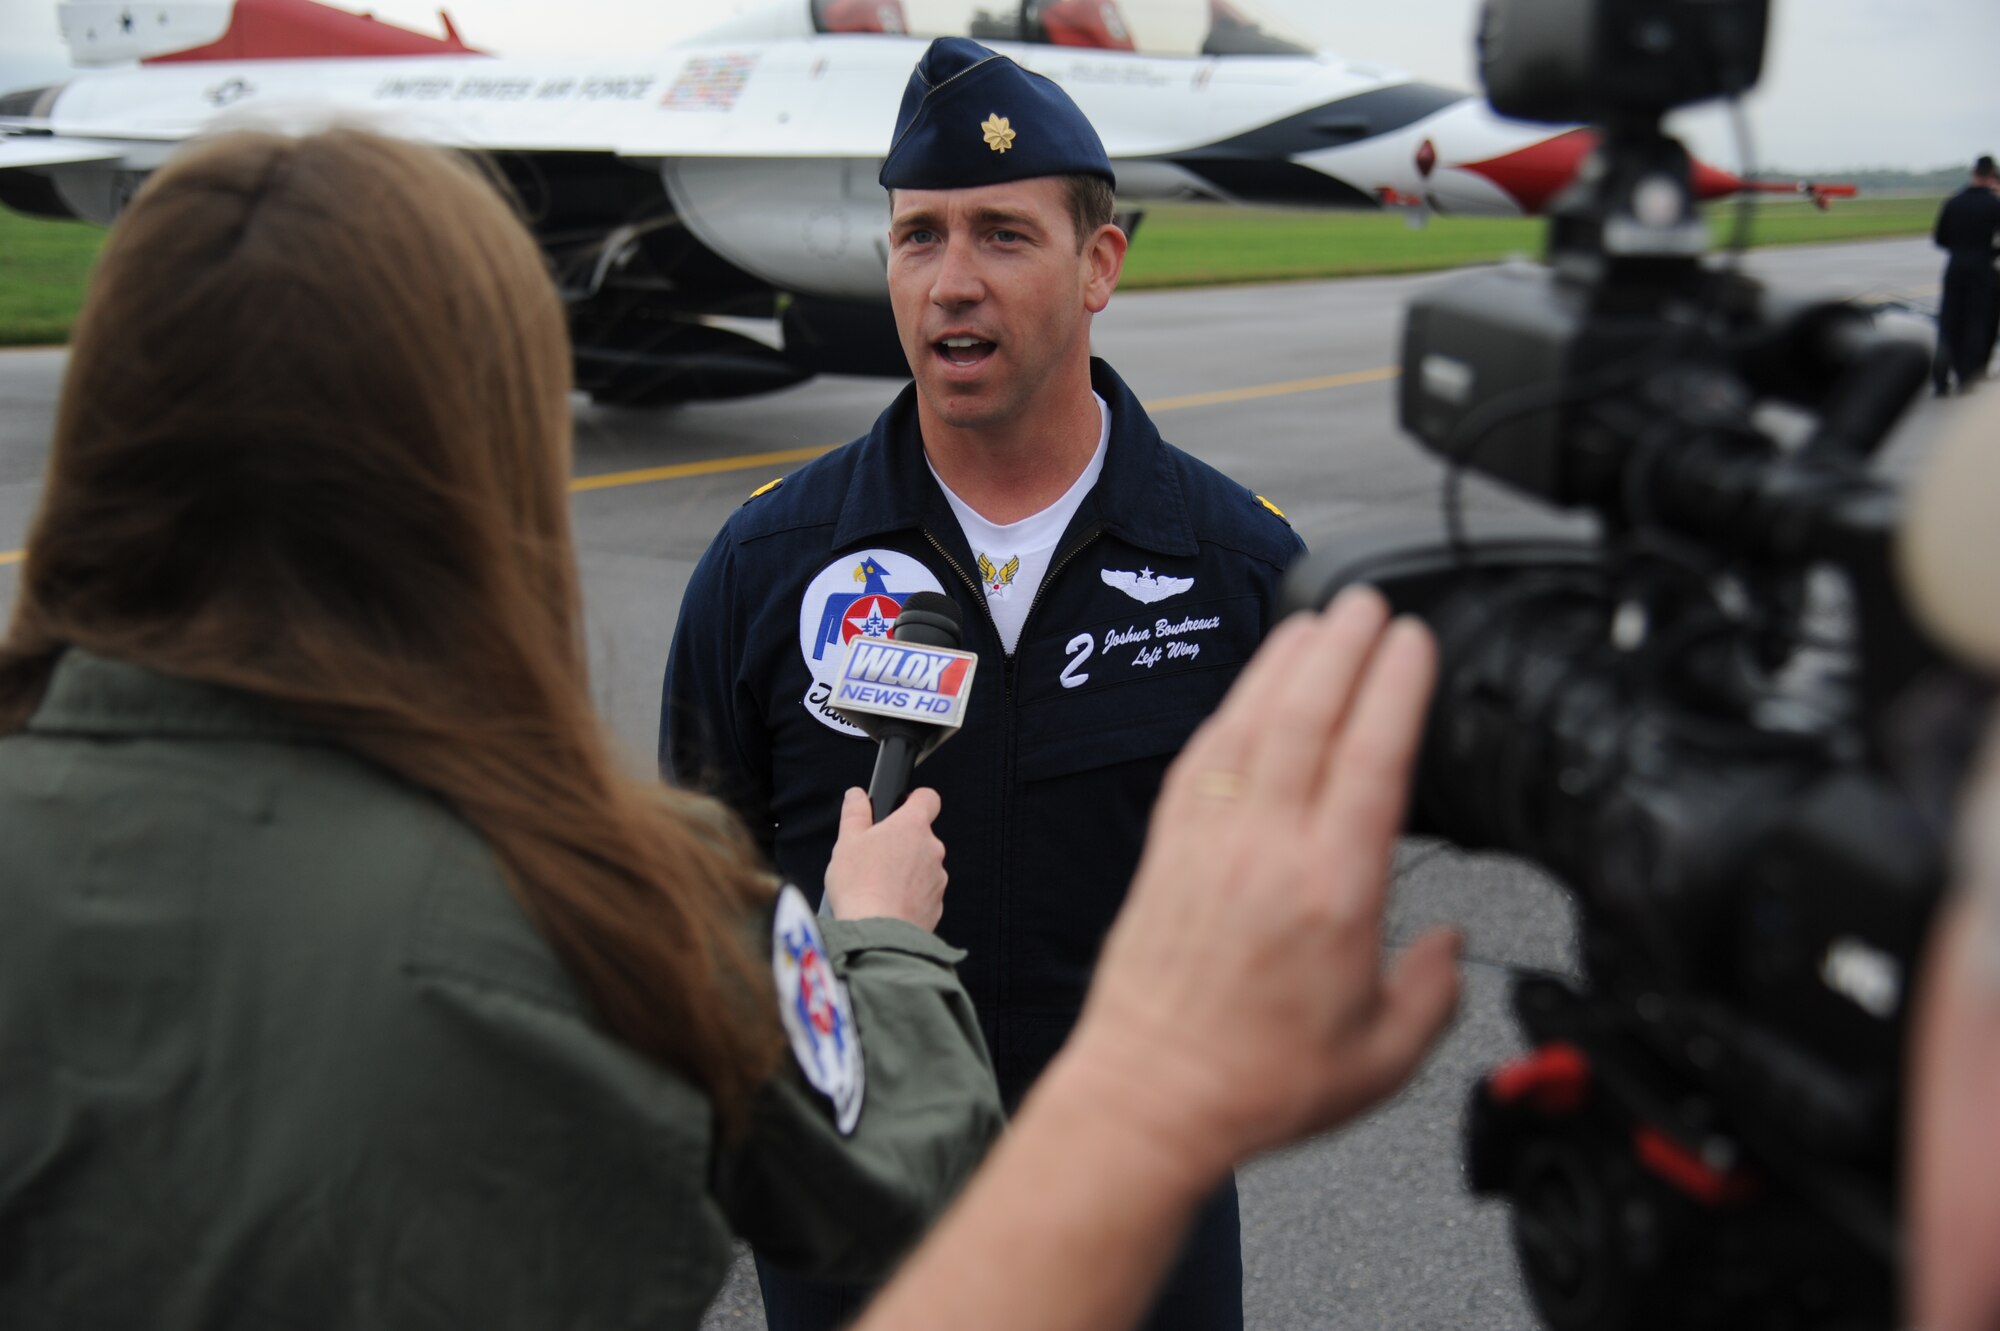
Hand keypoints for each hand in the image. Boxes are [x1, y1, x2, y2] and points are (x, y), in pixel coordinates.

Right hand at [823, 786, 948, 929]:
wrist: (876, 933)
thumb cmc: (859, 885)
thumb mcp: (847, 842)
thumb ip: (855, 813)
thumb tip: (857, 795)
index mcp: (912, 826)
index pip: (928, 798)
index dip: (915, 800)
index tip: (901, 807)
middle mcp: (932, 848)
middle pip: (921, 836)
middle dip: (901, 843)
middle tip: (874, 857)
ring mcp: (938, 878)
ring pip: (922, 866)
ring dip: (906, 871)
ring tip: (877, 886)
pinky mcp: (937, 904)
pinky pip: (923, 893)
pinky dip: (909, 895)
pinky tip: (887, 904)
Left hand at [1062, 587, 1460, 1182]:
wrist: (1149, 1096)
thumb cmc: (1256, 1082)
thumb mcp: (1384, 1060)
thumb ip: (1434, 994)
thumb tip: (1451, 945)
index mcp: (1333, 891)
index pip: (1372, 758)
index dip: (1396, 687)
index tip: (1415, 640)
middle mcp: (1267, 850)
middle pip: (1309, 716)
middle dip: (1343, 646)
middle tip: (1370, 602)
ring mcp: (1211, 840)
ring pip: (1251, 723)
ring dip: (1284, 662)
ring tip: (1317, 620)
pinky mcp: (1169, 847)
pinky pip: (1203, 756)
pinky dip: (1231, 709)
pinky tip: (1250, 688)